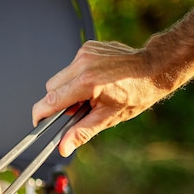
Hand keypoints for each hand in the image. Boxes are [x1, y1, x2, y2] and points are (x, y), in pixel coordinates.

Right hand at [32, 40, 169, 156]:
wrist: (154, 68)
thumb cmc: (136, 93)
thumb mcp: (108, 118)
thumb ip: (81, 132)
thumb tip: (63, 147)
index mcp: (86, 83)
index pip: (50, 100)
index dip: (40, 114)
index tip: (38, 122)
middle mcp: (83, 64)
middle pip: (51, 87)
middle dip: (57, 101)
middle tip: (76, 109)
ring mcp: (85, 53)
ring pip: (60, 76)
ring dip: (68, 88)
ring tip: (88, 95)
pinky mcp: (89, 47)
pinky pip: (71, 66)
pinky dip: (77, 77)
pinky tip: (94, 81)